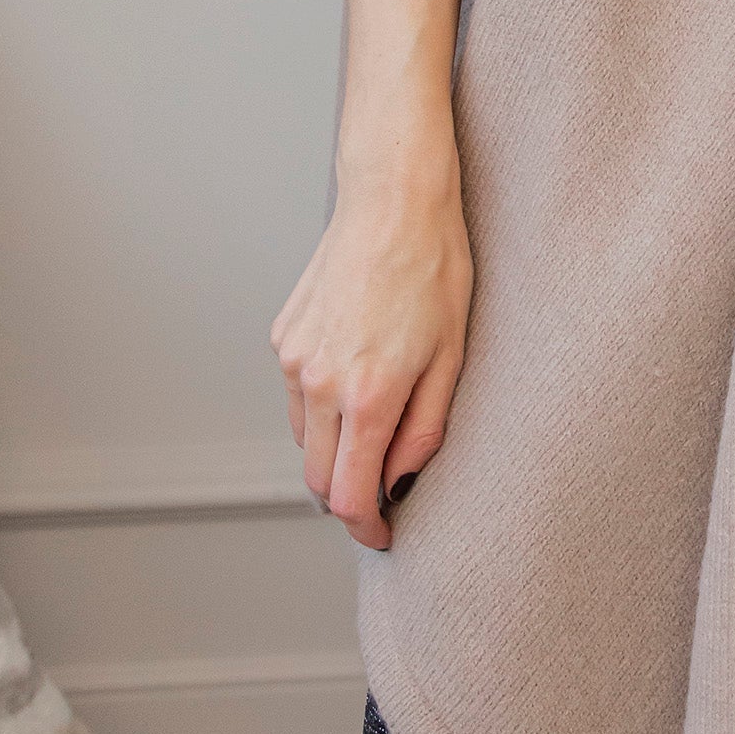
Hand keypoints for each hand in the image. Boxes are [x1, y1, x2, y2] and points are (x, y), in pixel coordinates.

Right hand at [270, 135, 472, 551]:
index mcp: (368, 394)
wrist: (394, 201)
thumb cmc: (435, 270)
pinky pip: (297, 394)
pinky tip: (356, 373)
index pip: (349, 496)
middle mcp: (319, 382)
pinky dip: (322, 405)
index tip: (386, 532)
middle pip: (318, 477)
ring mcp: (293, 358)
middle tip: (385, 489)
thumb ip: (424, 431)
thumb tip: (400, 482)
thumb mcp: (451, 357)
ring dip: (335, 448)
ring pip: (305, 437)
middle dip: (349, 495)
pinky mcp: (283, 337)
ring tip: (378, 419)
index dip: (367, 527)